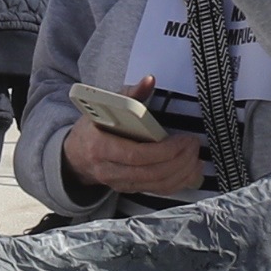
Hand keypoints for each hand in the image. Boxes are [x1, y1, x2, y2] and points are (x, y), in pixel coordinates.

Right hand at [59, 81, 205, 198]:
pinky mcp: (130, 190)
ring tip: (196, 157)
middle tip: (193, 145)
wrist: (75, 158)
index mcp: (101, 146)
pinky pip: (158, 190)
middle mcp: (109, 170)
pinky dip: (178, 182)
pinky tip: (191, 171)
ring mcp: (120, 183)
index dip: (163, 151)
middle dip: (178, 160)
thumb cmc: (92, 129)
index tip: (182, 140)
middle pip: (150, 172)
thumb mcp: (104, 108)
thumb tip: (150, 80)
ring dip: (182, 172)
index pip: (135, 155)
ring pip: (156, 184)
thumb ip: (129, 95)